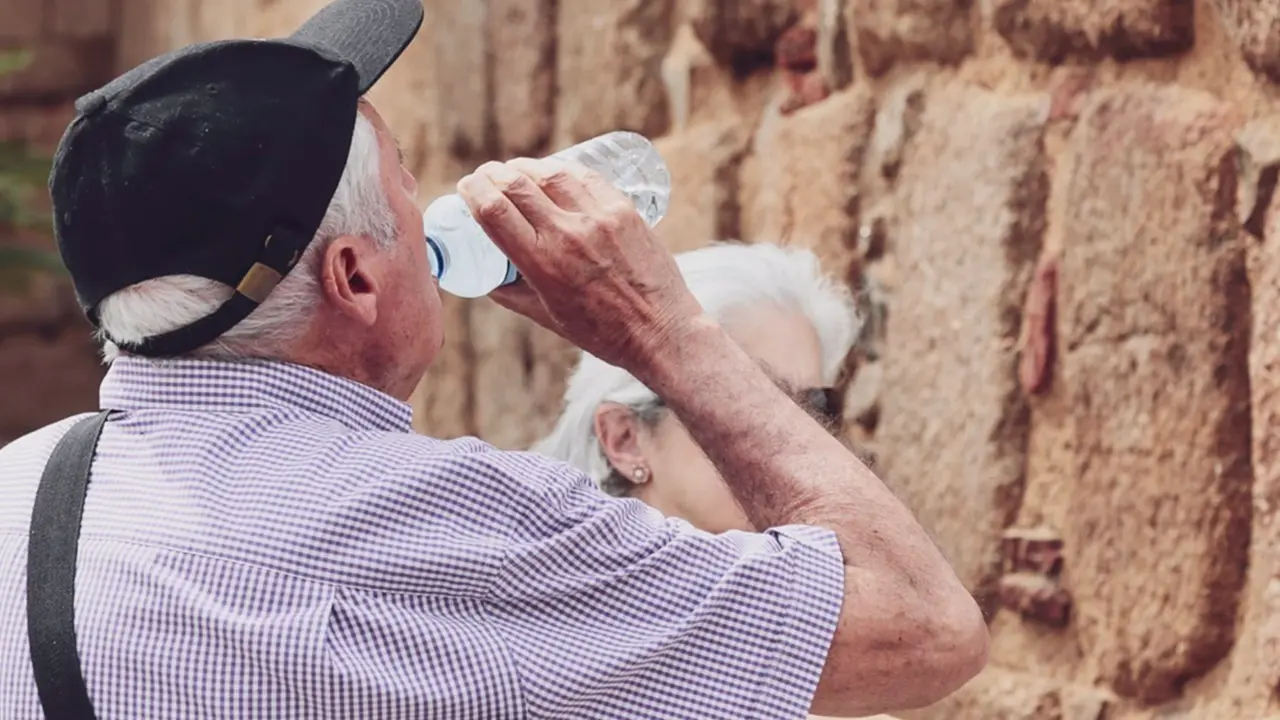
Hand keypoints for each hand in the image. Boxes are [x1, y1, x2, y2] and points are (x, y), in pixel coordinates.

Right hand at [455, 157, 702, 369]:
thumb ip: (511, 293)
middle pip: (516, 184)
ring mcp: (598, 218)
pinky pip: (584, 177)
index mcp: (542, 264)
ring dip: (524, 167)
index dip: (472, 191)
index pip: (493, 210)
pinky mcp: (623, 210)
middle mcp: (567, 235)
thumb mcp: (545, 318)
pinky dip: (560, 170)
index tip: (466, 187)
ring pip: (550, 173)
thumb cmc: (601, 333)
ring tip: (514, 171)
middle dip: (492, 175)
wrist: (661, 331)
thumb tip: (486, 275)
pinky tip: (551, 172)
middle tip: (486, 176)